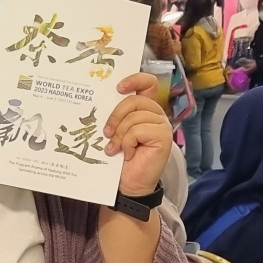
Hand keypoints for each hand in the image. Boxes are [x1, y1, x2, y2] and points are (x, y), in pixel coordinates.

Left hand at [105, 73, 173, 197]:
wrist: (128, 183)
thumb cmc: (120, 158)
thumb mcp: (115, 131)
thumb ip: (116, 115)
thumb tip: (99, 99)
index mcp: (145, 109)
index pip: (148, 83)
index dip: (135, 79)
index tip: (118, 87)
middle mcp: (156, 114)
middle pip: (134, 100)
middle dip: (116, 115)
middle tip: (106, 132)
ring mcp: (162, 125)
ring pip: (135, 117)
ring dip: (120, 134)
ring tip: (115, 148)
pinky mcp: (163, 137)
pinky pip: (138, 130)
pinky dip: (127, 142)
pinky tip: (127, 153)